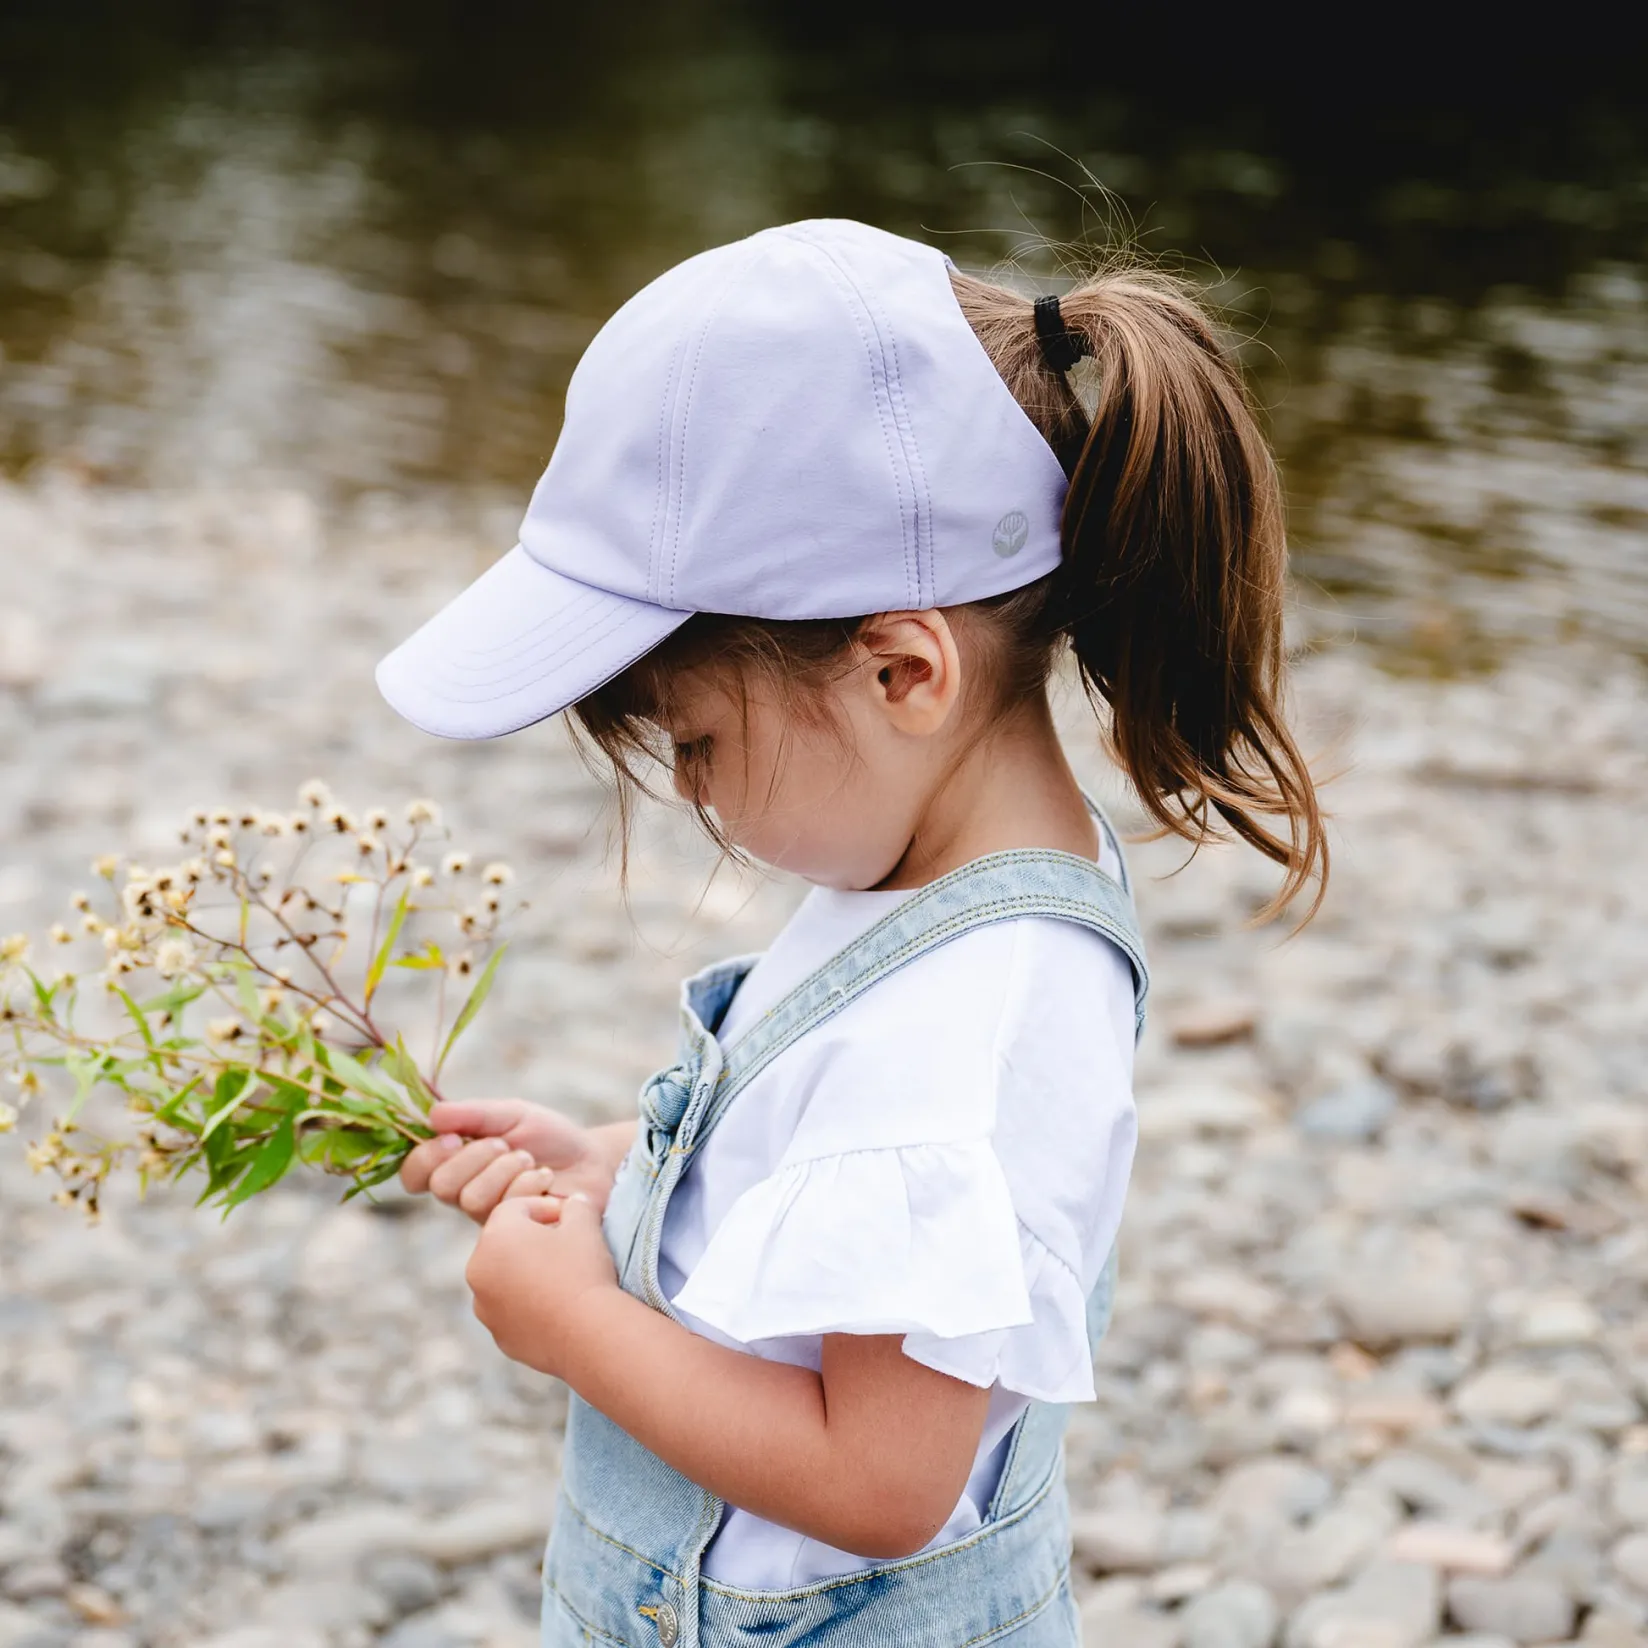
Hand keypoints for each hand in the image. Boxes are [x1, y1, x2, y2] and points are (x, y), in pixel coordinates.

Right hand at [400, 1099, 619, 1223]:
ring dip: (507, 1169)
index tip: (453, 1138)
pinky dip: (529, 1185)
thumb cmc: (549, 1138)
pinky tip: (544, 1180)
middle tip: (505, 1145)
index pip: (415, 1172)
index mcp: (457, 1163)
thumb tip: (432, 1115)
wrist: (591, 1162)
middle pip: (442, 1185)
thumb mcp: (511, 1114)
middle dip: (477, 1157)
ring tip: (531, 1162)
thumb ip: (472, 1114)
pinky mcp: (513, 1232)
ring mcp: (488, 1217)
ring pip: (472, 1198)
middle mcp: (466, 1194)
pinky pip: (504, 1210)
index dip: (426, 1157)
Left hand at [466, 1193, 616, 1378]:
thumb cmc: (584, 1271)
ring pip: (502, 1279)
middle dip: (530, 1239)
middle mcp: (479, 1271)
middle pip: (503, 1243)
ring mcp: (485, 1308)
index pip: (514, 1208)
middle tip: (564, 1243)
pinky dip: (526, 1304)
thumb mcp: (584, 1225)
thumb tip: (575, 1203)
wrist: (590, 1334)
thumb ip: (576, 1206)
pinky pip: (510, 1311)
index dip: (544, 1208)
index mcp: (495, 1237)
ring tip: (560, 1277)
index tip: (568, 1217)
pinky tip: (556, 1306)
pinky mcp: (499, 1336)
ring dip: (524, 1272)